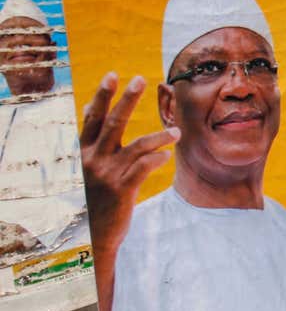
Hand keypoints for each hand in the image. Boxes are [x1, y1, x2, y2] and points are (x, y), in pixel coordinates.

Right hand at [79, 73, 178, 310]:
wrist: (90, 234)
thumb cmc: (93, 197)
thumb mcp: (87, 167)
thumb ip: (93, 142)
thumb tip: (90, 111)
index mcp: (83, 152)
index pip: (92, 119)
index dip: (101, 96)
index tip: (111, 75)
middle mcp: (93, 159)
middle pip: (111, 123)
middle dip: (125, 99)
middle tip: (139, 78)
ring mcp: (107, 173)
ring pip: (135, 145)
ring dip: (159, 135)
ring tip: (177, 131)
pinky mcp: (122, 189)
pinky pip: (144, 167)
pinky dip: (158, 158)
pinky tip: (167, 156)